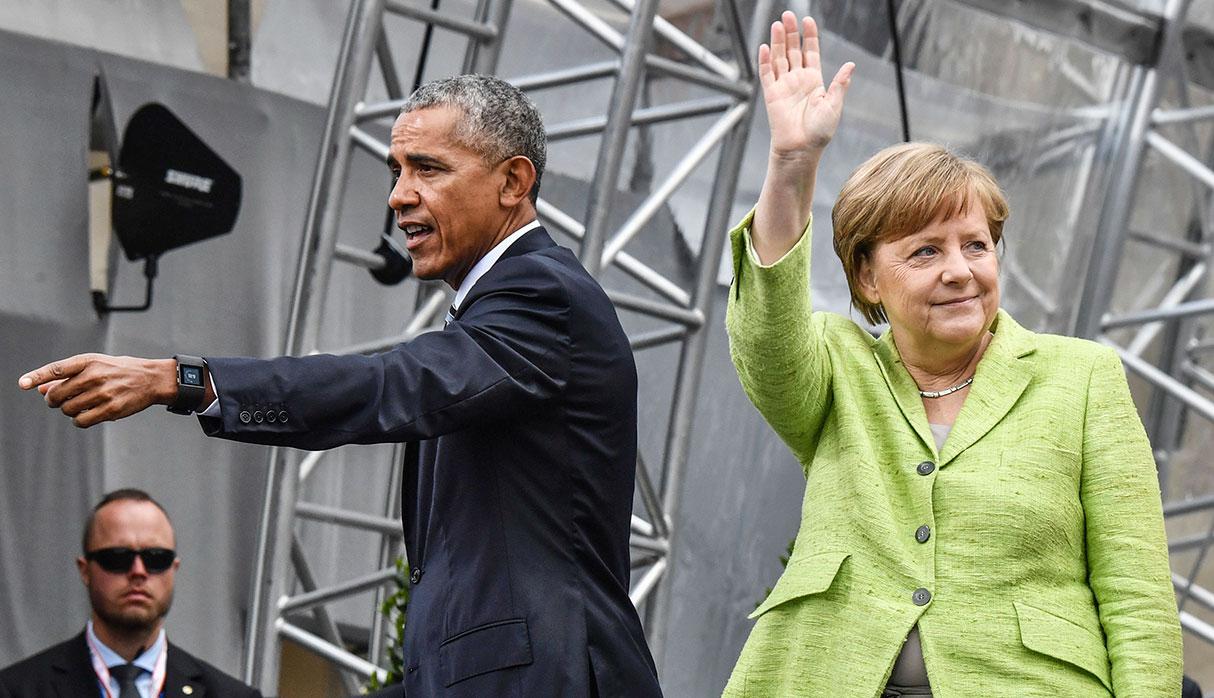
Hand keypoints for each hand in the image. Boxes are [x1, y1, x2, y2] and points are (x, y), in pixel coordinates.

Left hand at [18, 354, 177, 427]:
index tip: (23, 384)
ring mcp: (102, 393)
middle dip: (54, 401)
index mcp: (89, 361)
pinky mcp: (110, 409)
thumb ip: (67, 376)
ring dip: (69, 411)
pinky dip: (79, 421)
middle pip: (57, 395)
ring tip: (79, 406)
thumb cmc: (120, 371)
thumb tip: (40, 389)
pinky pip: (81, 421)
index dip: (37, 376)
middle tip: (60, 400)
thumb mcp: (95, 366)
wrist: (152, 379)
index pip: (56, 369)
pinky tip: (86, 415)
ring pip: (68, 410)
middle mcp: (94, 376)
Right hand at [759, 12, 853, 160]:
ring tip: (777, 25)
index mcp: (814, 80)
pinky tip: (764, 47)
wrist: (801, 150)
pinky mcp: (771, 95)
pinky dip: (765, 61)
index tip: (807, 20)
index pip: (810, 52)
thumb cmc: (819, 133)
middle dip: (790, 33)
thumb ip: (839, 85)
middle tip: (788, 15)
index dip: (809, 36)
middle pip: (792, 50)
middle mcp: (797, 80)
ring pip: (779, 58)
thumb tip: (850, 65)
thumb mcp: (834, 106)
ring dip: (777, 42)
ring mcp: (783, 86)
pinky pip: (767, 74)